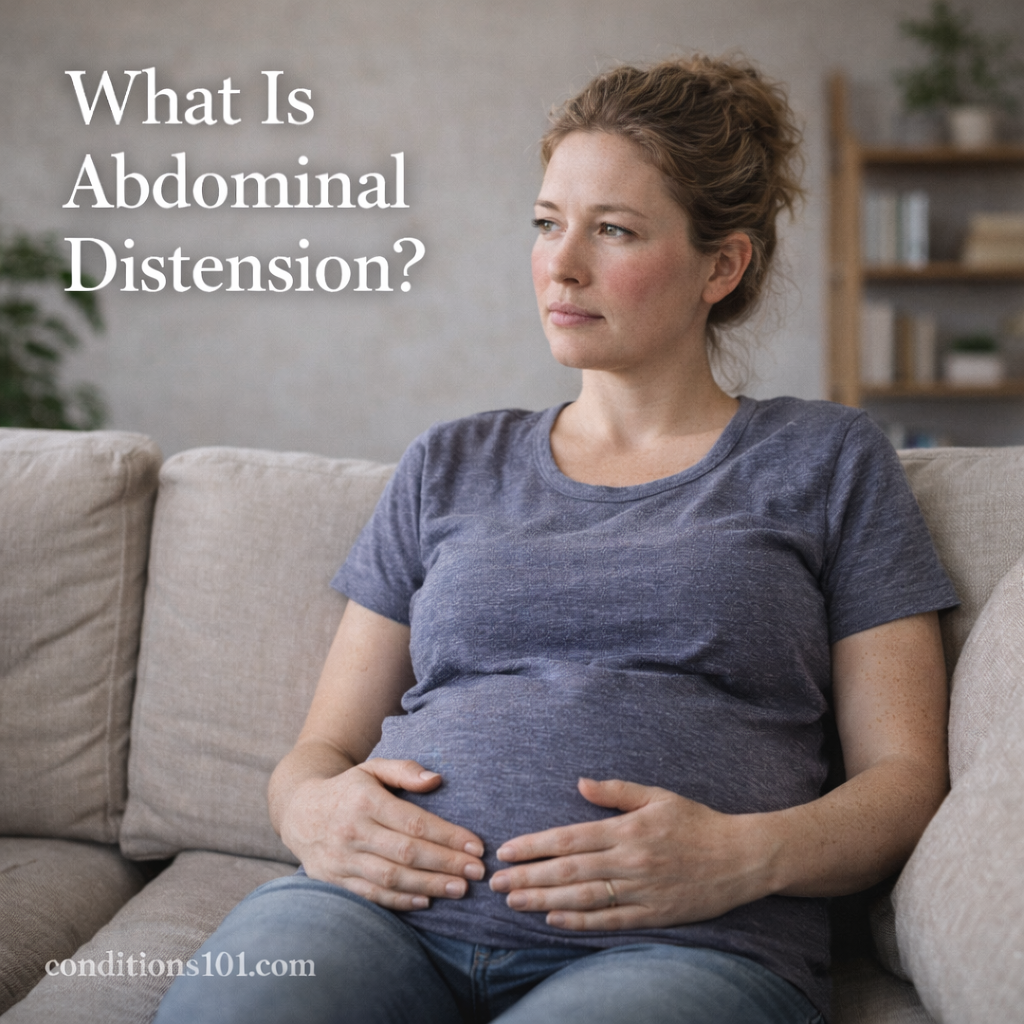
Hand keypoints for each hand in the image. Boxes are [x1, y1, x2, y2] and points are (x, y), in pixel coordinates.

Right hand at [279, 758, 484, 911]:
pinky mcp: (334, 880)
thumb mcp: (372, 768)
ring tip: (459, 889)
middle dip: (446, 864)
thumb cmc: (348, 789)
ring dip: (429, 886)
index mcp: (365, 800)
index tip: (476, 846)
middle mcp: (352, 830)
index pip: (414, 822)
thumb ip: (404, 770)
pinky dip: (400, 901)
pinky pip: (371, 895)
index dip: (448, 836)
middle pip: (407, 853)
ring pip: (390, 878)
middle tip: (477, 873)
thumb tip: (436, 780)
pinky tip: (426, 901)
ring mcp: (341, 858)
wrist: (299, 811)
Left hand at [489, 778, 774, 930]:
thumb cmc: (697, 822)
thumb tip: (578, 784)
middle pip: (568, 871)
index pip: (570, 839)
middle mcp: (630, 861)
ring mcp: (641, 891)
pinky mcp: (654, 915)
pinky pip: (610, 920)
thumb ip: (616, 792)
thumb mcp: (658, 796)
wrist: (742, 857)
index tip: (507, 851)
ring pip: (583, 898)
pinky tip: (554, 919)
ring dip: (544, 900)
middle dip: (528, 877)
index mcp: (628, 830)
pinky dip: (580, 922)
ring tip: (514, 902)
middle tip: (495, 882)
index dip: (534, 845)